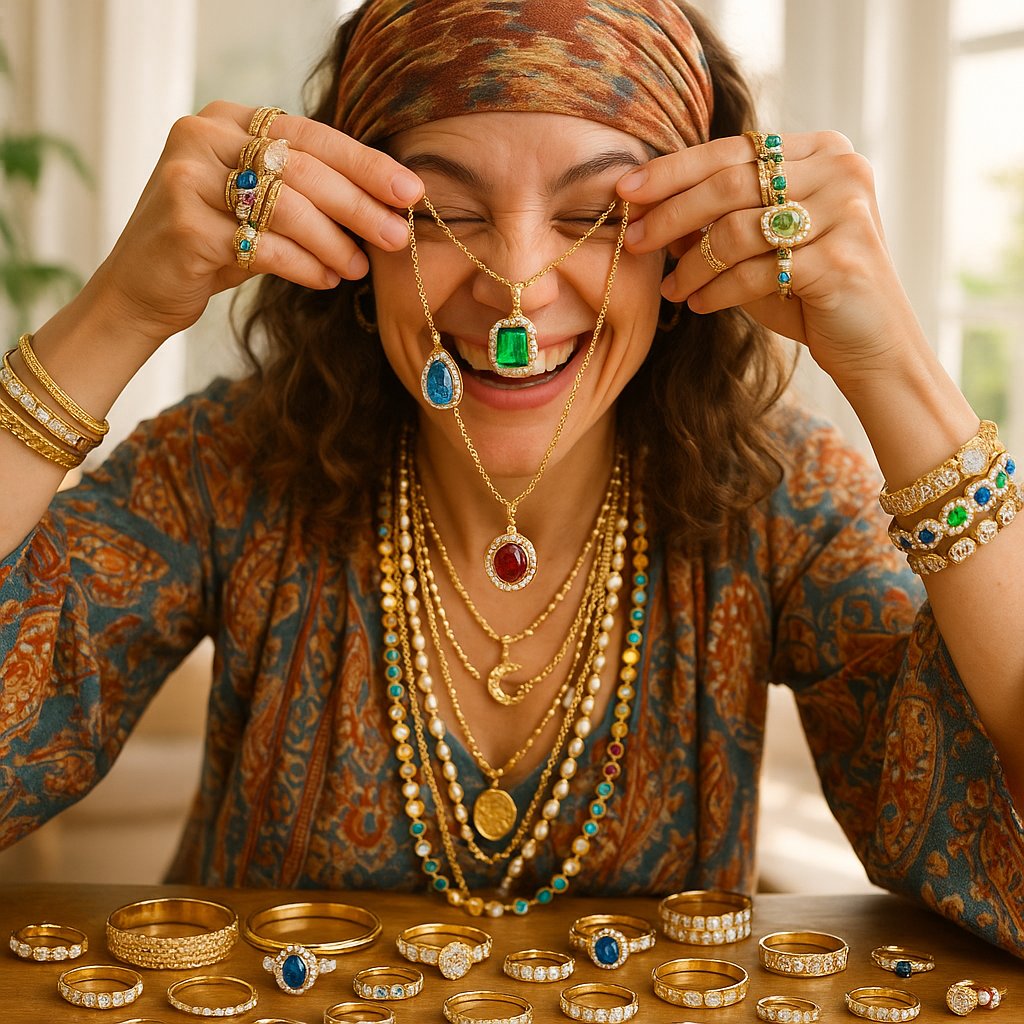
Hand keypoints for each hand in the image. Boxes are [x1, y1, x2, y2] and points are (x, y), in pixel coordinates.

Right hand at [93, 101, 423, 345]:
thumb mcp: (257, 206)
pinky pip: (264, 245)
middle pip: (304, 168)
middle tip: (399, 235)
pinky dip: (305, 266)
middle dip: (360, 205)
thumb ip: (306, 192)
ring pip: (287, 206)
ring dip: (334, 242)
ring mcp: (188, 176)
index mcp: (227, 119)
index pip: (311, 135)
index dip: (366, 164)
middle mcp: (204, 136)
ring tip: (360, 267)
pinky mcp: (184, 223)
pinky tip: (328, 281)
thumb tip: (388, 206)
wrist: (140, 288)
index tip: (411, 192)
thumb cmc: (212, 246)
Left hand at [616, 131, 927, 394]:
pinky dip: (717, 292)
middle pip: (728, 184)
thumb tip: (649, 213)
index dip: (672, 170)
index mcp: (820, 152)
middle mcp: (839, 169)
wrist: (873, 344)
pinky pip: (755, 272)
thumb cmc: (809, 292)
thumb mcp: (758, 250)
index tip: (625, 189)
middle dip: (670, 214)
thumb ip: (715, 224)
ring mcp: (845, 212)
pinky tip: (699, 304)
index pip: (730, 151)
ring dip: (692, 264)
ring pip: (736, 230)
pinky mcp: (841, 259)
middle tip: (635, 241)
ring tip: (673, 288)